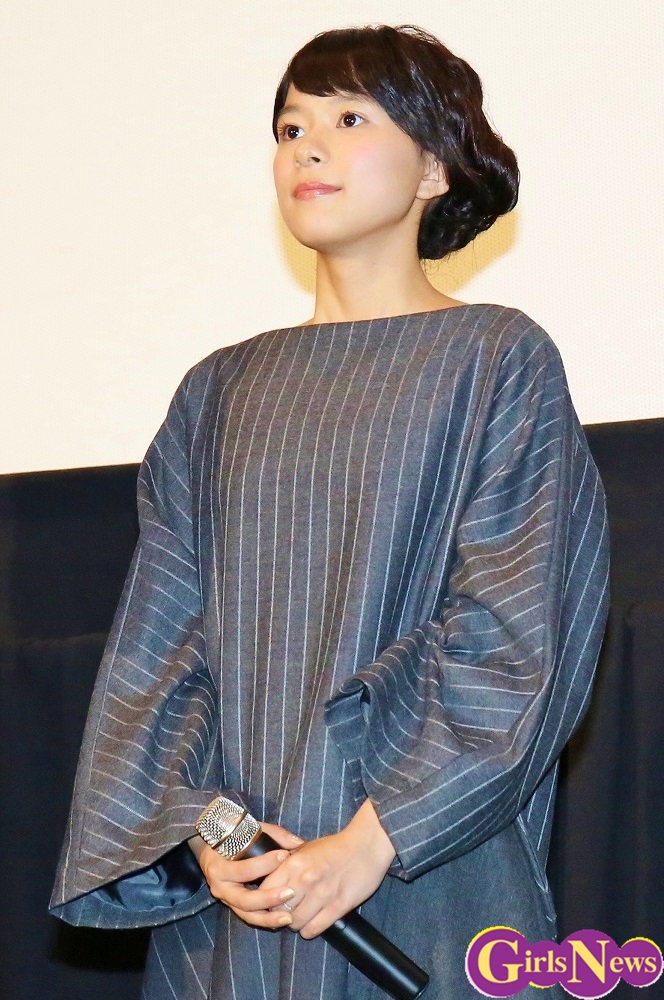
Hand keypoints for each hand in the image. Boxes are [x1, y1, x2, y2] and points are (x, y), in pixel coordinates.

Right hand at [189, 821, 302, 929]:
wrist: (210, 852)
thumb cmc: (232, 839)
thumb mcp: (248, 831)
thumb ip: (274, 834)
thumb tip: (297, 842)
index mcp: (219, 867)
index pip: (244, 869)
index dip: (265, 864)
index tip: (285, 855)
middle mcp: (220, 887)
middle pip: (245, 899)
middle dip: (269, 898)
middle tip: (291, 892)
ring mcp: (226, 899)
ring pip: (247, 914)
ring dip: (269, 918)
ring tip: (289, 916)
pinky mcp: (233, 907)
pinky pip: (249, 918)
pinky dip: (265, 921)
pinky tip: (282, 921)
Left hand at [260, 799, 395, 938]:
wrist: (366, 846)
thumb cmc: (335, 847)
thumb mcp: (306, 849)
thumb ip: (288, 864)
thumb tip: (270, 880)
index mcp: (294, 863)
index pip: (265, 890)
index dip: (265, 899)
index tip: (270, 901)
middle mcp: (305, 879)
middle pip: (278, 910)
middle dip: (279, 913)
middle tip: (285, 911)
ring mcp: (322, 894)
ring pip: (295, 923)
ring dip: (295, 923)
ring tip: (301, 916)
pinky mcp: (338, 906)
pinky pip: (314, 929)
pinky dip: (309, 929)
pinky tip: (312, 922)